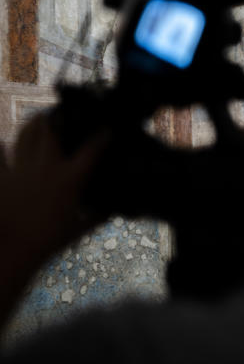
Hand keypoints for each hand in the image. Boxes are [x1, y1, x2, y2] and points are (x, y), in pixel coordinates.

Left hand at [0, 113, 105, 275]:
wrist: (14, 249)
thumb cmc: (50, 240)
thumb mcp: (79, 229)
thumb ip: (97, 217)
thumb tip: (112, 210)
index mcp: (70, 178)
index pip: (92, 149)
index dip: (103, 136)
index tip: (108, 129)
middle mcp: (47, 166)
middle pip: (51, 130)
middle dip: (57, 117)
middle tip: (61, 113)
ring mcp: (21, 169)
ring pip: (25, 136)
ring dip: (32, 124)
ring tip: (38, 119)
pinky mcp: (1, 177)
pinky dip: (0, 147)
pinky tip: (0, 142)